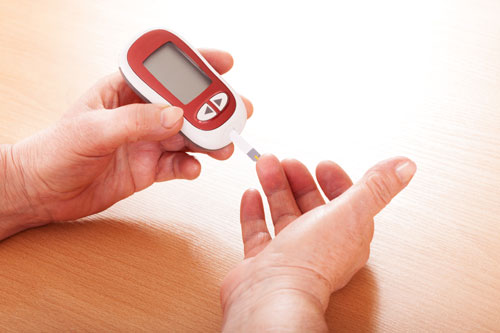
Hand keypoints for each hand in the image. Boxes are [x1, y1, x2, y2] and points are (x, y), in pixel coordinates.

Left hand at [0, 49, 252, 239]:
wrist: (43, 193)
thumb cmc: (54, 151)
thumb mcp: (93, 130)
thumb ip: (136, 121)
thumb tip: (176, 115)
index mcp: (123, 91)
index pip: (164, 71)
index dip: (195, 63)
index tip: (224, 64)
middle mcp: (139, 114)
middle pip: (185, 105)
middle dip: (212, 108)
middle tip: (237, 112)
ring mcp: (146, 141)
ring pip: (187, 136)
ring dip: (208, 140)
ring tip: (223, 147)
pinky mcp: (148, 167)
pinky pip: (178, 164)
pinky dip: (190, 167)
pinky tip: (193, 169)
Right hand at [221, 154, 415, 331]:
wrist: (273, 293)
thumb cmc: (312, 261)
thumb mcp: (350, 213)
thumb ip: (376, 188)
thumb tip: (405, 166)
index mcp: (346, 236)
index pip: (345, 203)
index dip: (335, 181)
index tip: (323, 165)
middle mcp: (319, 246)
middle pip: (309, 205)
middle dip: (298, 179)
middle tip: (286, 161)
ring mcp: (290, 254)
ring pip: (283, 214)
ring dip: (275, 187)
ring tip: (266, 167)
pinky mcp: (264, 261)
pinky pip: (259, 232)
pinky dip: (255, 211)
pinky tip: (251, 195)